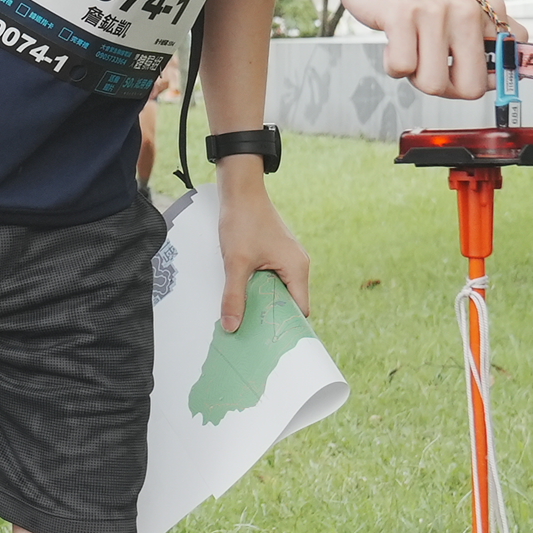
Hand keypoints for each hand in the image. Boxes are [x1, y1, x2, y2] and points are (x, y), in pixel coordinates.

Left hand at [214, 168, 311, 332]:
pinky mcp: (276, 254)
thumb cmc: (243, 220)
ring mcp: (288, 259)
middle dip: (272, 318)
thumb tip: (232, 327)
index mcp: (297, 269)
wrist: (241, 190)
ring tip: (245, 318)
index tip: (270, 342)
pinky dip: (260, 290)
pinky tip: (243, 296)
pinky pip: (273, 279)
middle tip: (252, 335)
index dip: (287, 327)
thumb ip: (234, 296)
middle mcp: (298, 265)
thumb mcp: (235, 262)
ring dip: (263, 303)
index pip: (300, 310)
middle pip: (289, 303)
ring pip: (279, 291)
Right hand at [333, 0, 517, 102]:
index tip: (465, 73)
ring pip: (433, 83)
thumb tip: (517, 68)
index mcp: (489, 7)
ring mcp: (435, 11)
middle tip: (431, 67)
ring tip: (411, 50)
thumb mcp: (467, 1)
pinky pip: (401, 68)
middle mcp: (467, 8)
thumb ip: (496, 30)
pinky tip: (393, 43)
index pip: (507, 66)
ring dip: (415, 76)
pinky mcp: (402, 15)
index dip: (483, 80)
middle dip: (446, 87)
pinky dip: (392, 65)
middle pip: (469, 87)